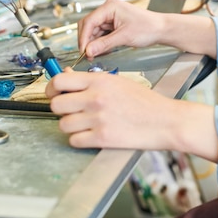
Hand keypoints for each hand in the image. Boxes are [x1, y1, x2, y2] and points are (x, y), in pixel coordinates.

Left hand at [45, 68, 217, 159]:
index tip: (53, 93)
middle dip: (61, 109)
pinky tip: (91, 134)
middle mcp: (96, 98)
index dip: (51, 88)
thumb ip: (91, 80)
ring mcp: (98, 118)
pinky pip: (74, 141)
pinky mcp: (102, 138)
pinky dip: (79, 139)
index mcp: (99, 81)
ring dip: (70, 126)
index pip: (59, 81)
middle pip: (56, 104)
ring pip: (63, 124)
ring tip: (84, 123)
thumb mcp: (118, 82)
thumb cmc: (145, 102)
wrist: (165, 120)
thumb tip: (67, 76)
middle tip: (70, 110)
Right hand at [77, 0, 164, 57]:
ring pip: (94, 31)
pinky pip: (101, 33)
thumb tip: (88, 51)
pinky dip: (100, 42)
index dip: (84, 38)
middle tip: (88, 55)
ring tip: (95, 54)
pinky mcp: (113, 23)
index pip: (89, 22)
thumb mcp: (124, 37)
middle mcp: (108, 9)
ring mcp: (110, 16)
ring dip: (93, 43)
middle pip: (88, 25)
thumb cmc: (148, 27)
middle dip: (87, 40)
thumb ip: (104, 44)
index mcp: (110, 6)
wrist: (161, 29)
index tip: (83, 51)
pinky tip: (102, 50)